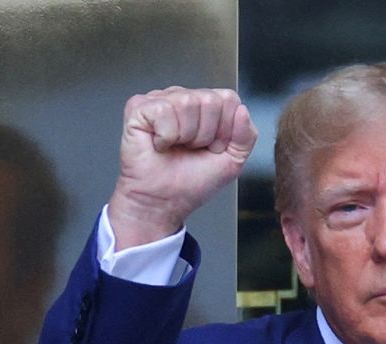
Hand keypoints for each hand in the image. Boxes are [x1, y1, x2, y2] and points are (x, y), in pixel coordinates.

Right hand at [108, 87, 257, 249]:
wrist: (163, 202)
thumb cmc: (190, 183)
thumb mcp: (232, 161)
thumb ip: (246, 136)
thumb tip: (243, 110)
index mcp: (205, 107)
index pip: (228, 99)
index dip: (224, 130)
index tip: (211, 149)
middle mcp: (183, 98)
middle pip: (210, 100)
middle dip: (205, 134)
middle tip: (190, 150)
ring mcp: (160, 100)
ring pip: (187, 102)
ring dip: (185, 136)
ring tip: (175, 147)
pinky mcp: (139, 108)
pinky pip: (164, 110)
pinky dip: (166, 136)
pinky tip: (159, 144)